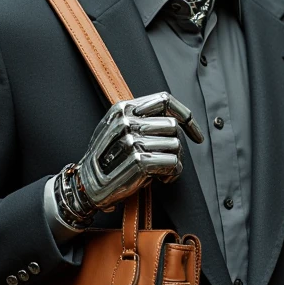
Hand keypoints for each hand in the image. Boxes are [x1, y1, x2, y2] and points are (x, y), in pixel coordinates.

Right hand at [75, 92, 203, 211]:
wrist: (88, 184)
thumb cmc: (106, 159)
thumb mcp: (117, 128)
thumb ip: (140, 118)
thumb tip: (174, 119)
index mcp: (123, 108)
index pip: (164, 100)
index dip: (185, 115)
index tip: (195, 133)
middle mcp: (128, 121)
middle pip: (172, 126)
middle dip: (176, 146)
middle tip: (168, 159)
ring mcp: (133, 140)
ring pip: (176, 146)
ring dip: (175, 162)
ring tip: (163, 171)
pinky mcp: (139, 160)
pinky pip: (174, 163)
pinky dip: (173, 173)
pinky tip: (163, 178)